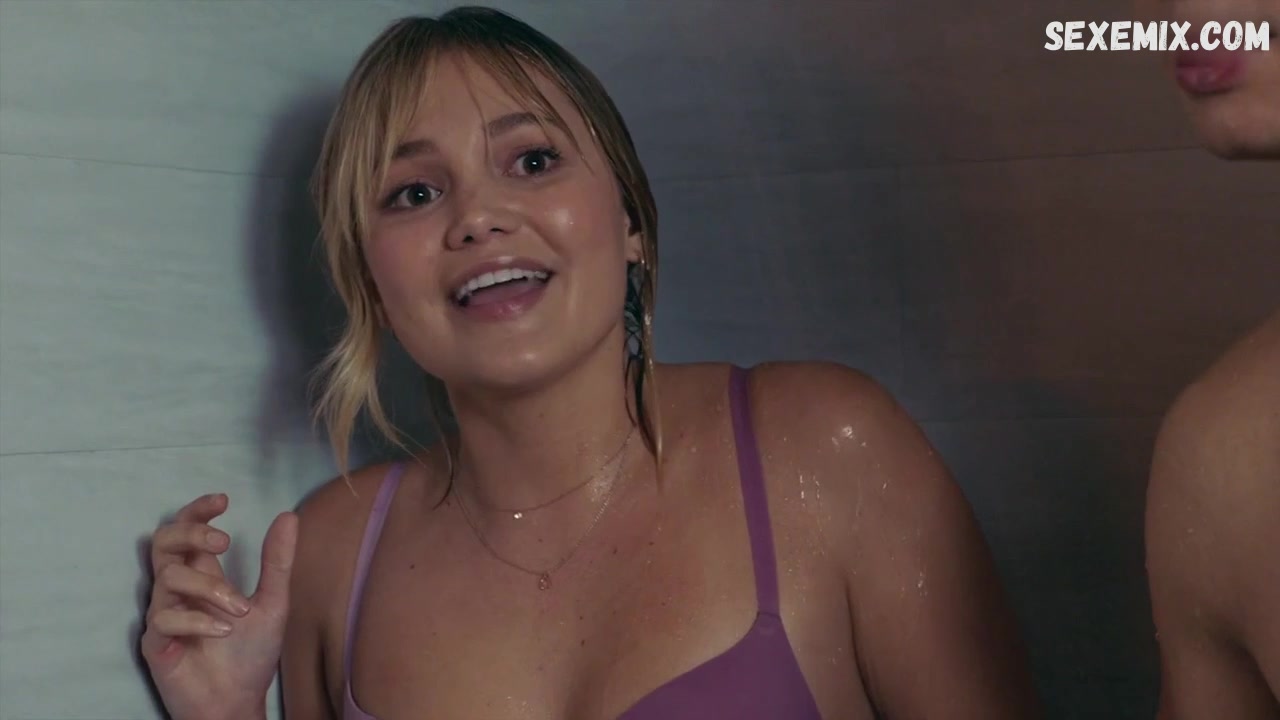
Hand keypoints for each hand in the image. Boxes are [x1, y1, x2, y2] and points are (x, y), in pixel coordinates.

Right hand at [140, 493, 296, 719]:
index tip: (223, 500)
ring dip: (210, 588)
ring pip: (168, 576)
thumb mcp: (274, 603)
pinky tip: (224, 631)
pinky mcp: (155, 642)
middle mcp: (179, 589)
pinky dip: (199, 620)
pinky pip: (165, 617)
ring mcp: (163, 614)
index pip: (186, 530)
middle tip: (223, 540)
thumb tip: (288, 516)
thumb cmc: (250, 653)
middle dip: (191, 531)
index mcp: (203, 574)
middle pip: (163, 541)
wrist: (238, 701)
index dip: (197, 511)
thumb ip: (277, 562)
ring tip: (241, 610)